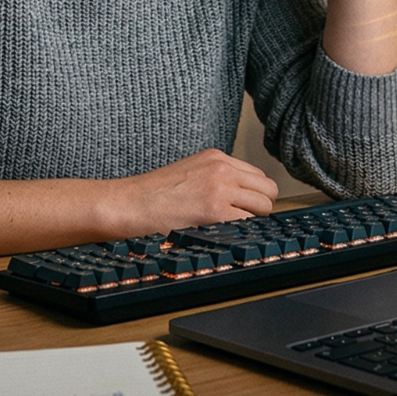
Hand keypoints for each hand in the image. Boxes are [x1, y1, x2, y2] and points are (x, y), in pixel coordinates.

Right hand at [110, 149, 278, 234]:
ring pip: (264, 207)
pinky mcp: (216, 210)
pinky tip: (224, 237)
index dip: (253, 196)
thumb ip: (215, 180)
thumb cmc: (152, 196)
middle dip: (259, 208)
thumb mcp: (189, 174)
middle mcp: (222, 168)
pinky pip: (249, 224)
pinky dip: (242, 234)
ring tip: (229, 230)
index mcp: (216, 158)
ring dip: (253, 222)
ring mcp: (221, 187)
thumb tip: (238, 200)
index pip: (257, 176)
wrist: (128, 204)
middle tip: (241, 223)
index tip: (244, 210)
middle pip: (268, 189)